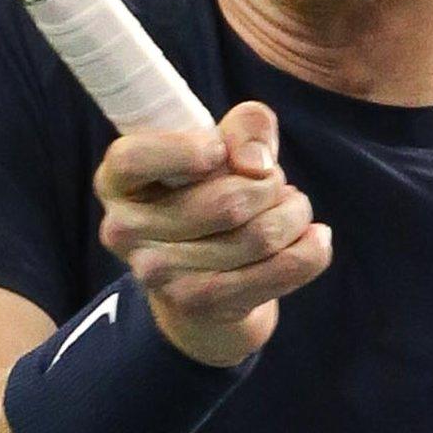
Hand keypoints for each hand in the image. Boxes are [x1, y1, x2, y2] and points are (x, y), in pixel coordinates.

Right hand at [92, 101, 332, 367]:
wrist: (204, 290)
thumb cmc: (208, 196)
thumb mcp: (221, 148)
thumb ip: (245, 127)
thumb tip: (255, 164)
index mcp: (117, 180)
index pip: (134, 158)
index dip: (183, 150)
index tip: (217, 151)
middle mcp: (124, 230)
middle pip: (227, 201)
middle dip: (270, 183)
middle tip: (273, 183)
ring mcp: (158, 275)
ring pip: (261, 235)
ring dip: (294, 214)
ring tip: (292, 209)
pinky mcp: (198, 305)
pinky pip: (283, 270)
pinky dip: (312, 249)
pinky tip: (314, 237)